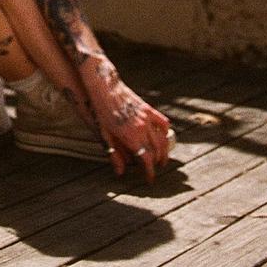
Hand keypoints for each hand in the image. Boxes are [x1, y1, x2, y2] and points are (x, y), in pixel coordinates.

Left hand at [86, 59, 171, 183]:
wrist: (104, 87)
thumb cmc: (101, 112)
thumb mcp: (104, 135)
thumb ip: (114, 154)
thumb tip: (120, 172)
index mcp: (131, 137)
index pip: (146, 160)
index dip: (150, 172)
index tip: (150, 179)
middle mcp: (142, 128)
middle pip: (156, 151)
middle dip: (157, 163)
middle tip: (154, 169)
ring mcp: (147, 118)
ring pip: (162, 139)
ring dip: (164, 151)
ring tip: (161, 158)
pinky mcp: (148, 109)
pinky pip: (162, 123)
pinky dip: (165, 132)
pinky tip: (164, 137)